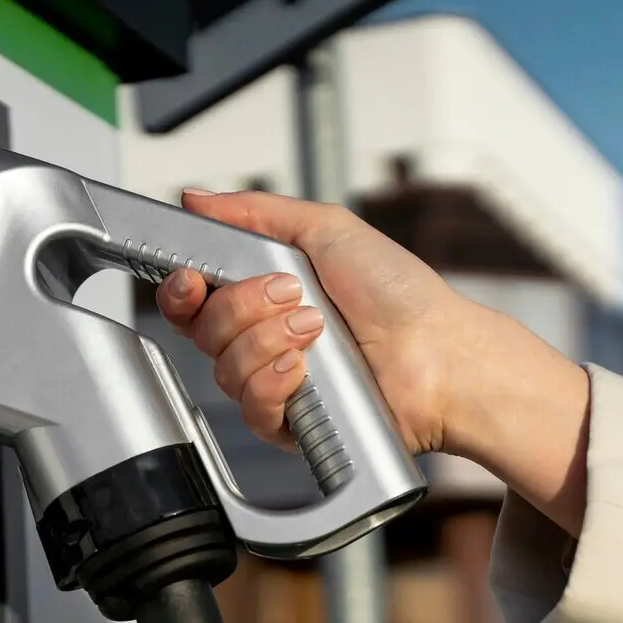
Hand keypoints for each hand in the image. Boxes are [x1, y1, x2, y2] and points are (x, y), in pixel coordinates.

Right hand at [156, 188, 467, 456]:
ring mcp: (275, 383)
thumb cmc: (399, 293)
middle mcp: (262, 340)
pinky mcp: (290, 424)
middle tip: (289, 291)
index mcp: (262, 296)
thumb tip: (198, 197)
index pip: (194, 300)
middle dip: (241, 305)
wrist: (439, 350)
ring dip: (267, 340)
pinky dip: (273, 382)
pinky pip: (251, 409)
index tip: (193, 277)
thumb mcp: (327, 228)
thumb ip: (256, 211)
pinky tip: (303, 367)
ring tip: (316, 328)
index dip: (182, 290)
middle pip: (203, 331)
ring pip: (224, 369)